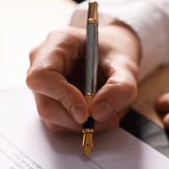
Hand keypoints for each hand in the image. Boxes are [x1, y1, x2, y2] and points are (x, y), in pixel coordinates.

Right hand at [26, 13, 139, 131]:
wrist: (111, 54)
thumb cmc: (114, 51)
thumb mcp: (126, 65)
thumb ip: (120, 87)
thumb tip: (99, 113)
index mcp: (57, 43)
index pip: (42, 76)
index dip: (62, 97)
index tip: (86, 112)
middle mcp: (41, 63)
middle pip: (45, 104)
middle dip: (75, 119)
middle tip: (105, 119)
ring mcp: (43, 84)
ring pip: (52, 117)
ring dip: (81, 125)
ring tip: (109, 115)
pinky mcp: (49, 99)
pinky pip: (59, 121)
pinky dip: (80, 125)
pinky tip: (100, 115)